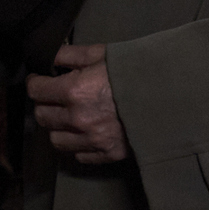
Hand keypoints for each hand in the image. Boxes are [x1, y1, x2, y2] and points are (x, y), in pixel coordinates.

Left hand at [27, 43, 128, 164]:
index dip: (37, 82)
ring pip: (56, 140)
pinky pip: (79, 156)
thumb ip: (70, 55)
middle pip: (42, 117)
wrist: (172, 96)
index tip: (41, 80)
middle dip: (45, 104)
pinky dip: (78, 145)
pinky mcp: (108, 154)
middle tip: (55, 97)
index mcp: (74, 91)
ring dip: (59, 128)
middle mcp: (79, 119)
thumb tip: (49, 55)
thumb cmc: (136, 71)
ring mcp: (93, 140)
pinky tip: (86, 132)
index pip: (36, 91)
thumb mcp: (101, 54)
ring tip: (69, 116)